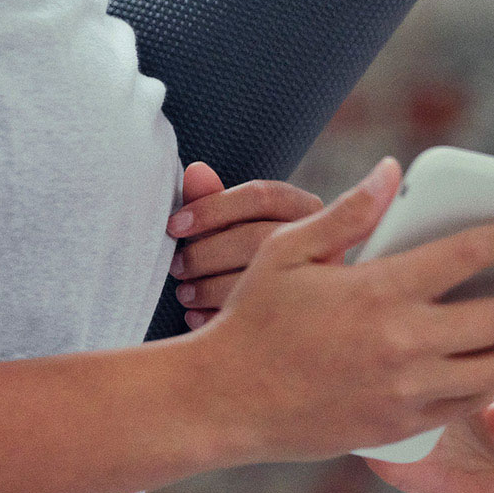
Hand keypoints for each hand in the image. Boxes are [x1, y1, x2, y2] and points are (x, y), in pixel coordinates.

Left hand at [166, 162, 323, 328]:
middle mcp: (319, 241)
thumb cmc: (258, 251)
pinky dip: (217, 317)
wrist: (302, 305)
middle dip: (206, 253)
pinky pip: (256, 320)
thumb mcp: (240, 223)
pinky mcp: (306, 317)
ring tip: (184, 293)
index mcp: (305, 208)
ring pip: (257, 280)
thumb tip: (195, 172)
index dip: (212, 208)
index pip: (260, 196)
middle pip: (256, 238)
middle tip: (176, 266)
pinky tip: (195, 318)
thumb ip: (216, 199)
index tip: (175, 225)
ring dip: (208, 287)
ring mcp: (318, 280)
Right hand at [197, 158, 493, 462]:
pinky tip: (485, 359)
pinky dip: (488, 379)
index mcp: (379, 290)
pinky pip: (469, 402)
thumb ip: (349, 212)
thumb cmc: (254, 319)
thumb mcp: (289, 252)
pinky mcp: (401, 425)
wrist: (225, 401)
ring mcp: (406, 389)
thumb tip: (391, 172)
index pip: (470, 254)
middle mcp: (403, 342)